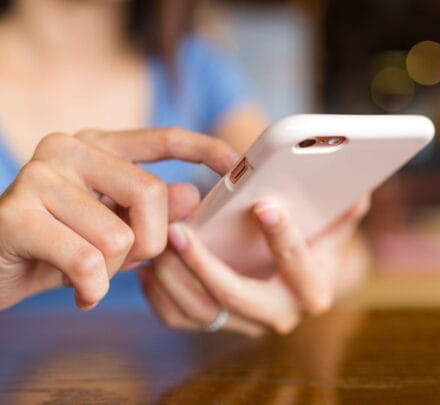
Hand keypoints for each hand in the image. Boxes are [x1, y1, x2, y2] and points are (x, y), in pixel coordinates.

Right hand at [0, 128, 237, 310]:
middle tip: (126, 262)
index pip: (160, 138)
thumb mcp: (112, 230)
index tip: (235, 162)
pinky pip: (87, 262)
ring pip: (119, 237)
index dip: (203, 148)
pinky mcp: (16, 214)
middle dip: (150, 243)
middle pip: (150, 195)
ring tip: (88, 274)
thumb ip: (149, 212)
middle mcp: (67, 150)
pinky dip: (91, 289)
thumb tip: (191, 195)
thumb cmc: (56, 249)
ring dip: (111, 272)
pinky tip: (78, 292)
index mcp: (96, 147)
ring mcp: (39, 177)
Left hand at [139, 196, 370, 335]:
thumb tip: (359, 189)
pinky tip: (150, 265)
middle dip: (204, 264)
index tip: (262, 203)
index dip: (282, 233)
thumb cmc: (314, 246)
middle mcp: (281, 315)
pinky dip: (159, 295)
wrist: (298, 285)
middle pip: (236, 296)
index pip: (296, 263)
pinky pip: (180, 320)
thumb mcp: (333, 230)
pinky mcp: (218, 327)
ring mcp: (246, 325)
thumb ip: (343, 211)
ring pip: (201, 310)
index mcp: (313, 289)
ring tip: (157, 240)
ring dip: (173, 276)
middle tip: (179, 231)